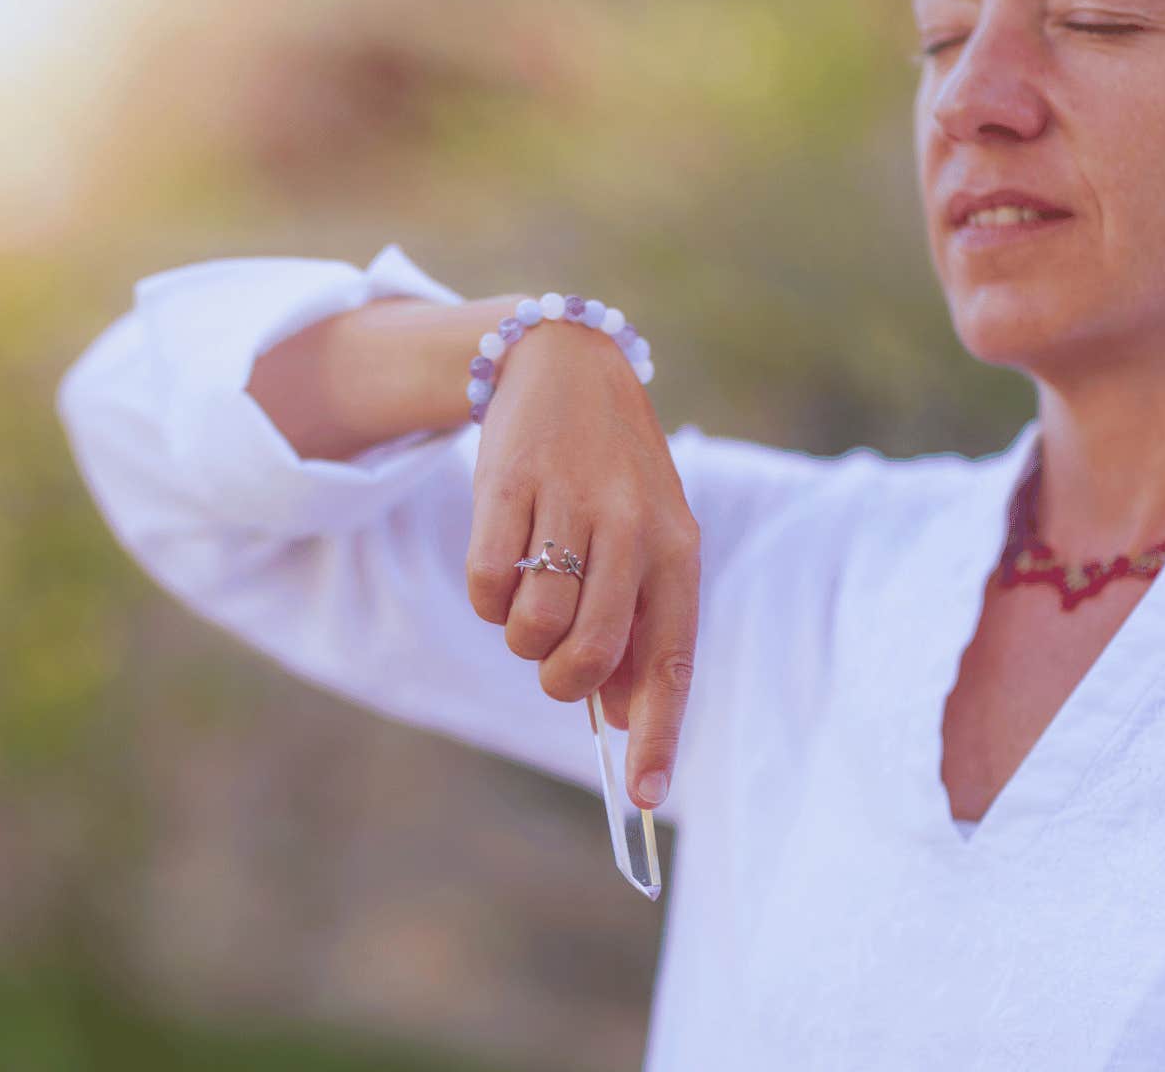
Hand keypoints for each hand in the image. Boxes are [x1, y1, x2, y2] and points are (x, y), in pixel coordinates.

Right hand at [463, 315, 700, 810]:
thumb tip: (616, 711)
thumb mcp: (644, 537)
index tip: (642, 798)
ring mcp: (569, 505)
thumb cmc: (609, 472)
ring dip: (520, 636)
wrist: (563, 366)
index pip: (671, 660)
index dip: (657, 734)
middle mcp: (632, 528)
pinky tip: (502, 564)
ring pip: (533, 625)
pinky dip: (487, 598)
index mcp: (678, 549)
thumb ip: (634, 619)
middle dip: (562, 681)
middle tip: (554, 664)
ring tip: (530, 600)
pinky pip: (486, 585)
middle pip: (591, 654)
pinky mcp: (508, 487)